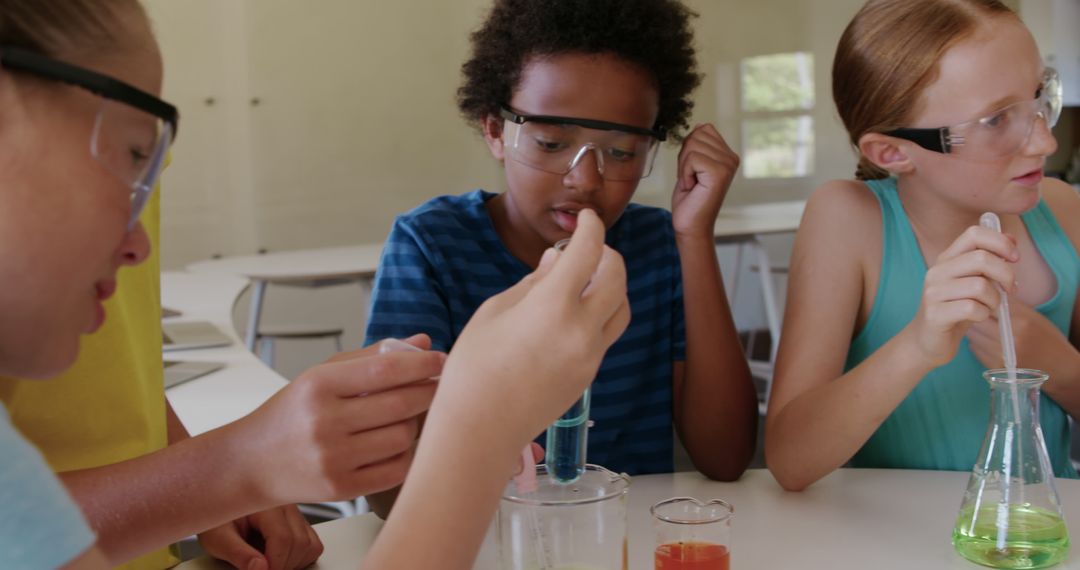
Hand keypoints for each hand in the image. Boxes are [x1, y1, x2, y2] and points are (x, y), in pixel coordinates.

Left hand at [198, 505, 322, 569]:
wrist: (217, 505)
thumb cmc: (217, 519)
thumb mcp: (217, 538)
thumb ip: (238, 553)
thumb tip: (260, 568)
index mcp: (265, 503)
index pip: (283, 538)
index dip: (275, 565)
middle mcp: (285, 504)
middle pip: (299, 543)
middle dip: (282, 566)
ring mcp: (295, 512)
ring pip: (310, 545)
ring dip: (293, 563)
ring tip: (269, 564)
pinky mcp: (299, 521)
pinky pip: (312, 543)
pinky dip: (300, 557)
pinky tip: (280, 559)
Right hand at [235, 334, 444, 504]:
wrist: (251, 463)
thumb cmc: (292, 414)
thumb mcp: (321, 375)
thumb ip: (372, 357)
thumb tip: (423, 342)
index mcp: (318, 385)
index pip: (385, 369)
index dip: (421, 363)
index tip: (441, 360)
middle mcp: (324, 422)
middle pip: (400, 403)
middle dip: (429, 392)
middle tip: (438, 386)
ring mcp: (333, 459)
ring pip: (403, 436)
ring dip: (414, 424)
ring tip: (404, 416)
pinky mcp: (341, 489)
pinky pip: (396, 469)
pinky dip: (405, 454)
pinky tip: (395, 443)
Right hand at [435, 208, 630, 449]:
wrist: (480, 428)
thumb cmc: (474, 366)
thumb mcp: (495, 311)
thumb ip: (533, 281)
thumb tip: (557, 260)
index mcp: (554, 306)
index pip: (589, 251)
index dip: (591, 227)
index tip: (587, 218)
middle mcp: (582, 329)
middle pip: (618, 277)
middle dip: (607, 254)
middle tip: (587, 248)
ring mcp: (591, 355)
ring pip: (622, 307)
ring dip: (612, 286)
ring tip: (585, 281)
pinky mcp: (590, 374)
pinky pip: (607, 334)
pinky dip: (600, 313)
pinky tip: (573, 313)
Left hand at [670, 124, 739, 236]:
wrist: (691, 225)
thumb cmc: (689, 199)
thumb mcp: (691, 165)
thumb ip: (697, 145)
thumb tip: (700, 125)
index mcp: (727, 154)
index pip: (703, 129)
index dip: (688, 149)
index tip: (692, 171)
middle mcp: (732, 158)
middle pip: (696, 135)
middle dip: (684, 158)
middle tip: (691, 179)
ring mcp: (728, 164)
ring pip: (692, 145)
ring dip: (684, 166)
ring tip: (693, 183)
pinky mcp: (720, 172)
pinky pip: (691, 157)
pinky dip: (685, 173)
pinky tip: (692, 187)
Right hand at [908, 226, 1017, 366]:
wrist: (928, 340)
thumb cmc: (956, 309)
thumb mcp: (974, 281)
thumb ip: (989, 261)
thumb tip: (1011, 240)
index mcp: (946, 259)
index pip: (974, 234)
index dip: (1000, 242)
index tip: (1014, 258)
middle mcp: (937, 272)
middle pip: (981, 258)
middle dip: (1005, 274)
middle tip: (1010, 289)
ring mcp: (933, 293)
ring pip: (980, 286)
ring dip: (995, 299)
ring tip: (990, 306)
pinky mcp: (935, 314)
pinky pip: (972, 309)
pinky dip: (984, 314)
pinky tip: (978, 317)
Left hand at [967, 297, 1074, 377]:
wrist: (1057, 366)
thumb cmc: (1045, 336)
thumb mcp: (1033, 316)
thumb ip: (1009, 304)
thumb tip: (986, 289)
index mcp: (1021, 322)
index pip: (989, 306)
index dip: (983, 302)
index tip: (982, 301)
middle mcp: (1010, 339)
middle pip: (977, 321)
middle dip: (975, 315)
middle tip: (978, 314)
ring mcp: (1002, 356)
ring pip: (973, 335)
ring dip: (975, 330)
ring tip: (984, 329)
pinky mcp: (995, 367)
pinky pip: (974, 348)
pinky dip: (977, 343)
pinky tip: (988, 342)